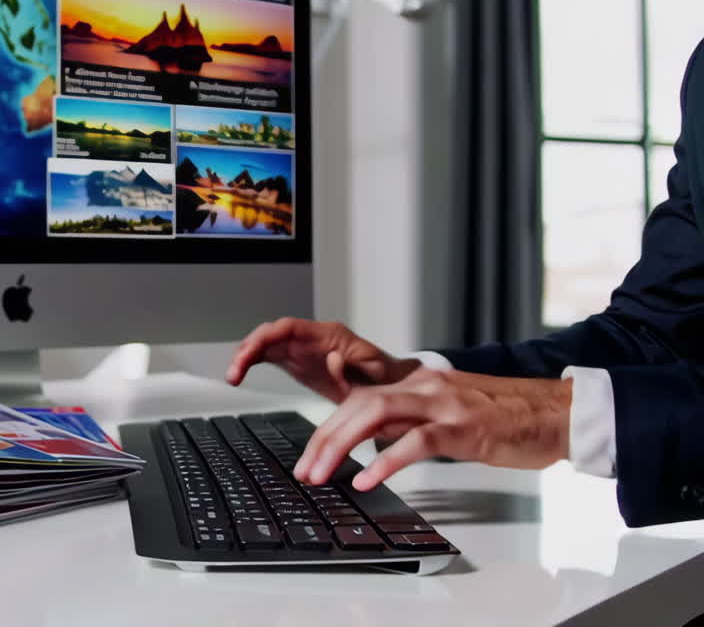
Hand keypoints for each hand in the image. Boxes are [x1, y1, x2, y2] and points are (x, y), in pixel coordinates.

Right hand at [226, 318, 420, 402]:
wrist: (391, 387)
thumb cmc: (386, 379)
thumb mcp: (377, 374)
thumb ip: (354, 367)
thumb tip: (332, 359)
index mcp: (329, 335)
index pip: (290, 327)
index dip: (267, 336)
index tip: (252, 352)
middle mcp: (311, 338)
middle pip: (271, 333)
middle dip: (249, 348)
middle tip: (235, 371)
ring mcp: (302, 349)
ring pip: (265, 343)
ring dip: (245, 357)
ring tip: (233, 376)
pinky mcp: (297, 362)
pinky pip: (268, 356)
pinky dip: (251, 364)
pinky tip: (238, 376)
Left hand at [293, 368, 572, 490]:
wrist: (557, 411)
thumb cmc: (506, 417)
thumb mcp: (447, 413)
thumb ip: (410, 423)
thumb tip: (373, 444)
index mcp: (417, 382)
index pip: (358, 399)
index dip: (327, 427)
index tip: (308, 456)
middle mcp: (424, 387)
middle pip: (358, 404)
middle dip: (323, 438)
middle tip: (304, 471)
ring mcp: (444, 404)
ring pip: (376, 413)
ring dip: (341, 445)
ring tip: (321, 474)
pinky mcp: (465, 427)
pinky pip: (416, 441)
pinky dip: (386, 460)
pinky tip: (367, 479)